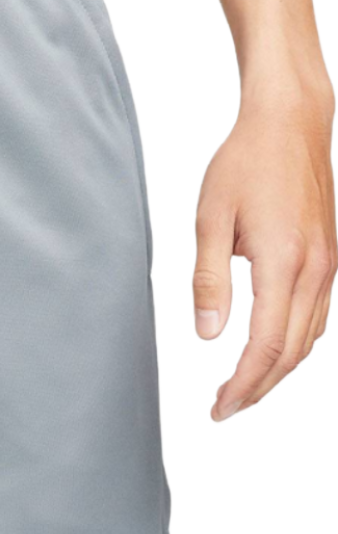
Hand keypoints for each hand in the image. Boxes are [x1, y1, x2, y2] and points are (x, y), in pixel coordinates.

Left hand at [193, 88, 336, 420]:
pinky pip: (317, 316)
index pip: (266, 344)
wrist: (289, 124)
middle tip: (225, 409)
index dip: (244, 384)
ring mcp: (328, 264)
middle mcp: (315, 269)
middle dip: (258, 388)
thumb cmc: (246, 164)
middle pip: (292, 351)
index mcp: (283, 262)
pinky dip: (295, 345)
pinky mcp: (328, 257)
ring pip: (309, 338)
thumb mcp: (210, 220)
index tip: (220, 406)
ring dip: (277, 370)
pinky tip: (270, 352)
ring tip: (242, 388)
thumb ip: (209, 280)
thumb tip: (207, 333)